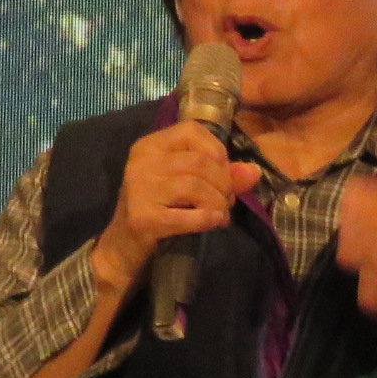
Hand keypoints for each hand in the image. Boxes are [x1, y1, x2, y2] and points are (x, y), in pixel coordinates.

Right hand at [93, 120, 264, 301]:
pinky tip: (213, 223)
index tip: (223, 171)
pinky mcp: (143, 217)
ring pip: (196, 186)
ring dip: (218, 203)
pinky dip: (208, 219)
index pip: (191, 131)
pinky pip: (190, 215)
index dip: (217, 150)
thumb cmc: (157, 209)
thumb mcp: (184, 185)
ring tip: (220, 213)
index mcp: (149, 146)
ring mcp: (139, 190)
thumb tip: (254, 172)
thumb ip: (220, 174)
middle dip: (223, 182)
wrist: (122, 247)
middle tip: (226, 200)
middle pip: (199, 162)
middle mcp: (141, 163)